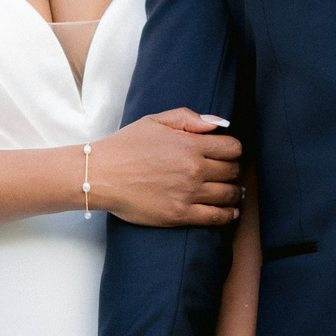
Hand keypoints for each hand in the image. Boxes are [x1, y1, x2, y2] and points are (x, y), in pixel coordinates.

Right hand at [94, 110, 242, 227]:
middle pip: (233, 171)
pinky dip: (228, 215)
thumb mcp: (155, 121)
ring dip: (234, 193)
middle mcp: (194, 169)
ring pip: (228, 194)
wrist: (101, 175)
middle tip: (228, 173)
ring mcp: (188, 193)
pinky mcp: (180, 214)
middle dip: (233, 170)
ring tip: (232, 192)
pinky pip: (216, 217)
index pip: (232, 148)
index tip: (228, 154)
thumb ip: (189, 119)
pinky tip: (230, 212)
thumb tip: (218, 124)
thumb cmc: (125, 146)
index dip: (233, 150)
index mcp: (190, 144)